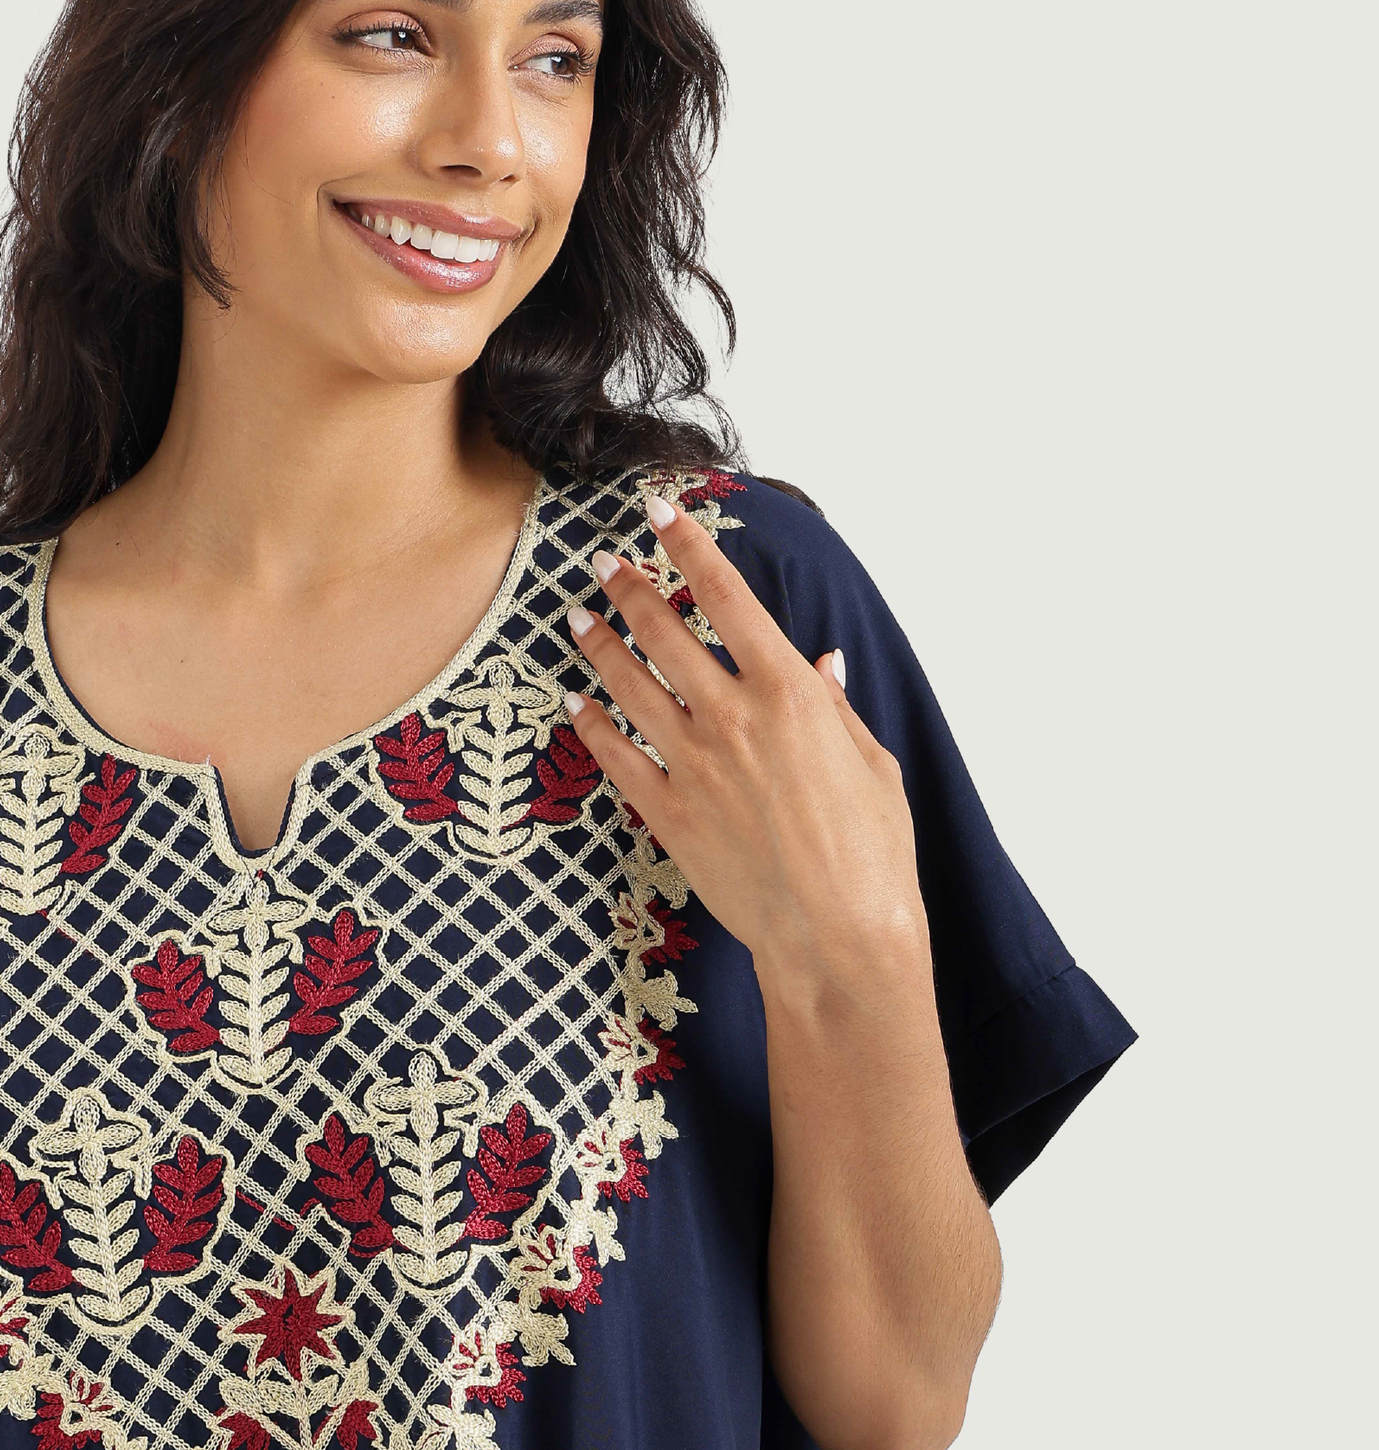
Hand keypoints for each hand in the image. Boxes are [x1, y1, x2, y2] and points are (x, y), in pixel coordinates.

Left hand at [563, 492, 928, 1001]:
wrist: (838, 937)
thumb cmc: (872, 853)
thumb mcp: (871, 762)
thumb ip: (833, 707)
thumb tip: (818, 664)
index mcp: (791, 694)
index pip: (728, 597)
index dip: (689, 546)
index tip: (662, 512)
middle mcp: (733, 718)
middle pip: (663, 632)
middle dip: (629, 588)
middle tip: (606, 564)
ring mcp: (693, 766)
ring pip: (628, 685)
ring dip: (599, 644)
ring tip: (578, 616)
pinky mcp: (668, 814)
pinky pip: (616, 755)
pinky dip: (593, 722)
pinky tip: (578, 701)